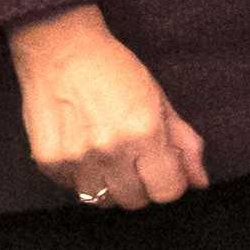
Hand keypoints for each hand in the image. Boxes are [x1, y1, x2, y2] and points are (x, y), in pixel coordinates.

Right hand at [12, 5, 208, 209]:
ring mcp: (76, 159)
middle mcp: (110, 150)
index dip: (170, 182)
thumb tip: (200, 182)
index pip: (167, 191)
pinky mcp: (49, 161)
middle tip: (135, 159)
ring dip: (110, 185)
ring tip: (108, 156)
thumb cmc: (115, 70)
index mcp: (144, 133)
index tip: (165, 169)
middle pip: (135, 201)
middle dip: (141, 185)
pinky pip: (72, 188)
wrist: (60, 48)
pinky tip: (83, 149)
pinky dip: (81, 176)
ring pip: (102, 200)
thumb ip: (184, 142)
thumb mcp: (159, 100)